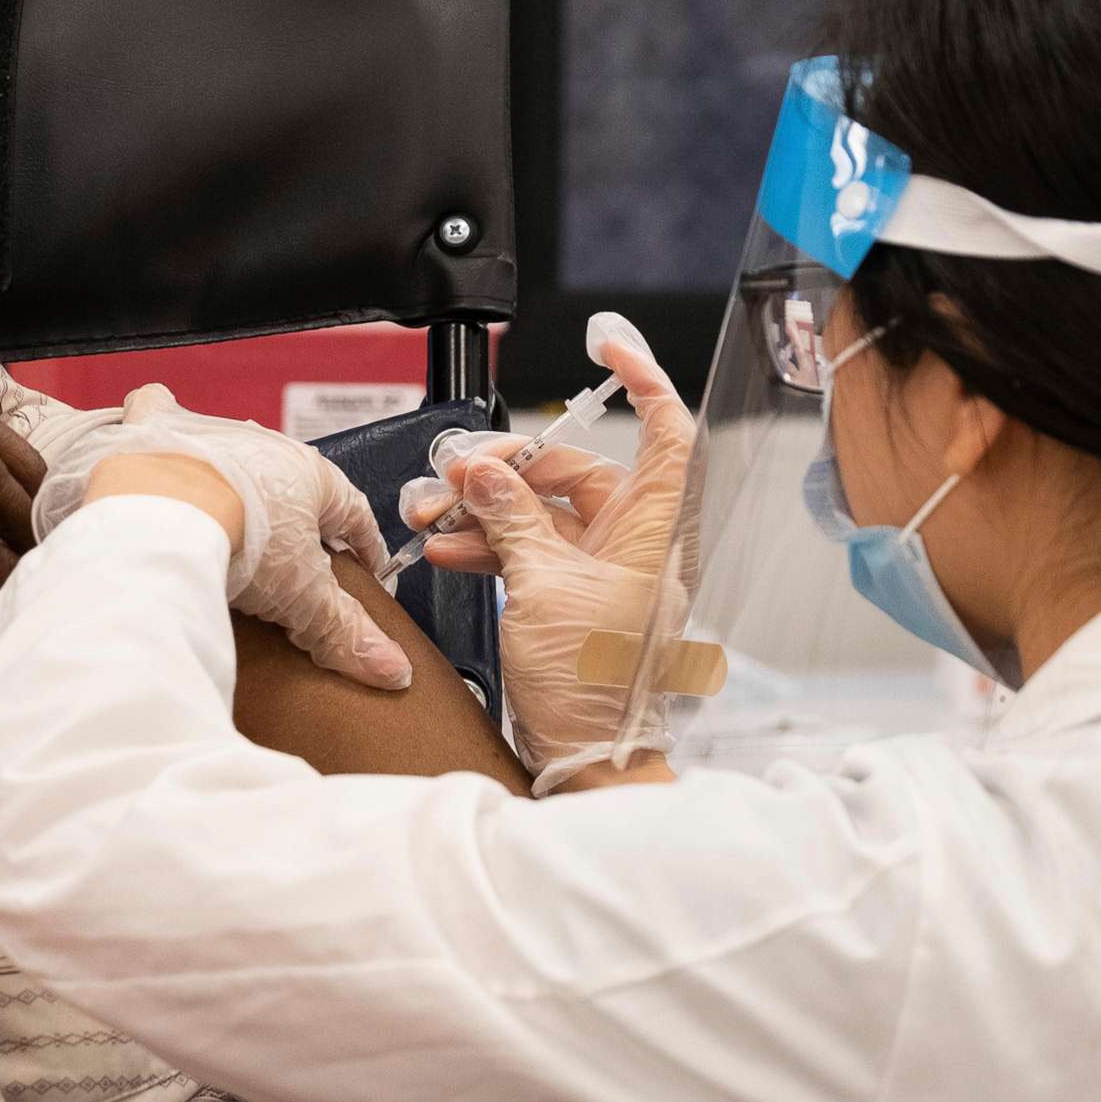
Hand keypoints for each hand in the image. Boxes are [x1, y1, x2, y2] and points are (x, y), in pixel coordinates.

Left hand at [43, 384, 411, 689]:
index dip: (363, 545)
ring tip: (228, 514)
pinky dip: (156, 428)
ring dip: (236, 477)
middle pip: (293, 485)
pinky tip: (154, 445)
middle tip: (293, 554)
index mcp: (312, 478)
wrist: (164, 510)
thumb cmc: (244, 542)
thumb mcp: (302, 597)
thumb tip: (396, 671)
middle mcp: (264, 447)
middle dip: (298, 514)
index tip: (366, 571)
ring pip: (233, 452)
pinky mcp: (156, 432)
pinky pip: (157, 417)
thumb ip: (346, 631)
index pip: (352, 511)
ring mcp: (209, 436)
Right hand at [397, 314, 694, 791]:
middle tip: (458, 478)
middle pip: (573, 471)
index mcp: (650, 529)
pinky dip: (489, 544)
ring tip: (435, 518)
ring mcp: (601, 570)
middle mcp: (632, 543)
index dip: (644, 381)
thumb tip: (485, 474)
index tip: (608, 346)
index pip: (665, 433)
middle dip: (508, 469)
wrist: (586, 755)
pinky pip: (530, 548)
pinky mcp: (571, 596)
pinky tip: (448, 550)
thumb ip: (512, 521)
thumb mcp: (541, 587)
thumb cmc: (591, 685)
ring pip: (541, 511)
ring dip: (485, 510)